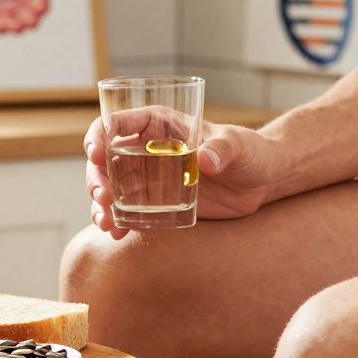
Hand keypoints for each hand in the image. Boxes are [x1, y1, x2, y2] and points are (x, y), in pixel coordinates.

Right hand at [84, 108, 280, 238]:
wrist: (261, 182)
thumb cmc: (249, 152)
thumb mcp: (237, 146)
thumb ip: (223, 149)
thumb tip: (207, 160)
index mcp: (159, 124)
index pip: (116, 124)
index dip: (99, 136)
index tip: (96, 154)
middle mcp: (146, 149)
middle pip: (106, 160)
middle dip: (97, 178)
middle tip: (104, 197)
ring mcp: (149, 177)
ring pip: (111, 188)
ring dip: (101, 204)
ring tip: (106, 222)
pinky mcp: (157, 203)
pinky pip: (127, 211)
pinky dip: (117, 221)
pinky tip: (116, 233)